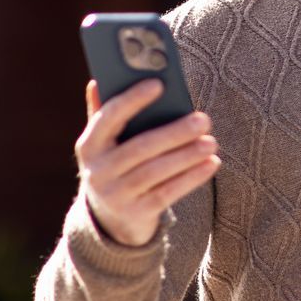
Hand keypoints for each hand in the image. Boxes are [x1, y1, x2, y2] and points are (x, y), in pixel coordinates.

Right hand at [76, 78, 220, 246]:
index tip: (159, 84)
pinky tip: (212, 163)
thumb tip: (97, 81)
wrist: (110, 220)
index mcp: (89, 145)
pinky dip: (192, 178)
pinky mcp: (136, 213)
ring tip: (211, 142)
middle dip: (174, 133)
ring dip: (187, 156)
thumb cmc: (115, 167)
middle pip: (140, 147)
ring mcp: (116, 195)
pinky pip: (167, 193)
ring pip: (155, 171)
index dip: (132, 100)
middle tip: (203, 120)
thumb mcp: (104, 144)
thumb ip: (103, 114)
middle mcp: (98, 171)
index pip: (108, 117)